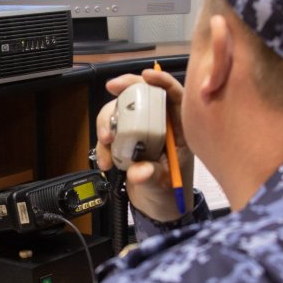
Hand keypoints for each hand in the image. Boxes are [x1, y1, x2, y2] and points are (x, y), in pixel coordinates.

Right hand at [93, 69, 192, 221]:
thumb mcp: (164, 185)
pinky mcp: (126, 139)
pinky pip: (110, 131)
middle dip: (126, 89)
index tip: (146, 76)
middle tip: (112, 89)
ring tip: (105, 141)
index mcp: (180, 128)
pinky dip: (102, 143)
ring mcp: (141, 130)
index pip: (175, 95)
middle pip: (143, 95)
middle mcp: (160, 124)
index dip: (163, 80)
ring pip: (122, 111)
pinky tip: (104, 161)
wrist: (158, 206)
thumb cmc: (171, 191)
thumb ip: (152, 176)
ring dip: (108, 121)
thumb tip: (138, 171)